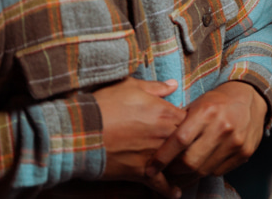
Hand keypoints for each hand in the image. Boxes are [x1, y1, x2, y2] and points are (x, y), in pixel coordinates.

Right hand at [93, 77, 185, 196]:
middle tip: (190, 147)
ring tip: (186, 170)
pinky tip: (175, 193)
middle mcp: (164, 135)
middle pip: (187, 142)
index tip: (188, 125)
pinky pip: (159, 184)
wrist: (81, 131)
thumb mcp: (132, 86)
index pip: (190, 119)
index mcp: (166, 112)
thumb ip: (157, 87)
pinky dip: (168, 190)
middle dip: (189, 144)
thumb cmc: (105, 105)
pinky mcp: (140, 172)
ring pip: (176, 163)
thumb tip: (174, 84)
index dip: (190, 122)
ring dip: (181, 165)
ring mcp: (154, 155)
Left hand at [146, 81, 267, 185]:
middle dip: (174, 171)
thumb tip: (157, 144)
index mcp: (207, 111)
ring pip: (204, 170)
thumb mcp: (198, 103)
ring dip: (188, 175)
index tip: (150, 169)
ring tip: (180, 173)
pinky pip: (218, 171)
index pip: (179, 140)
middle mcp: (222, 126)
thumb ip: (180, 123)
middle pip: (190, 162)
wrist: (252, 97)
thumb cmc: (219, 100)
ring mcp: (235, 141)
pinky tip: (202, 164)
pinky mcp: (245, 152)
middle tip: (166, 171)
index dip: (162, 158)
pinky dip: (206, 171)